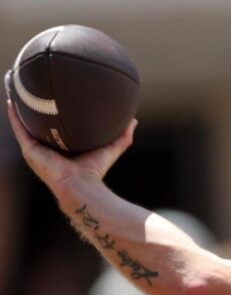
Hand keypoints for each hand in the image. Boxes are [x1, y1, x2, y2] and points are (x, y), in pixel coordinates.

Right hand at [6, 100, 136, 189]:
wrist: (80, 184)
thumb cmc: (95, 170)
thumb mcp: (111, 148)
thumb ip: (123, 136)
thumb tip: (134, 121)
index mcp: (64, 147)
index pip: (58, 128)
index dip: (56, 115)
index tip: (57, 99)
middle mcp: (48, 147)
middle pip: (40, 125)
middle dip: (36, 110)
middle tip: (35, 91)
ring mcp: (37, 149)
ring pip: (26, 125)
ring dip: (21, 109)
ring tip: (18, 91)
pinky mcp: (30, 150)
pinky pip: (20, 129)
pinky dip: (14, 116)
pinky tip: (12, 102)